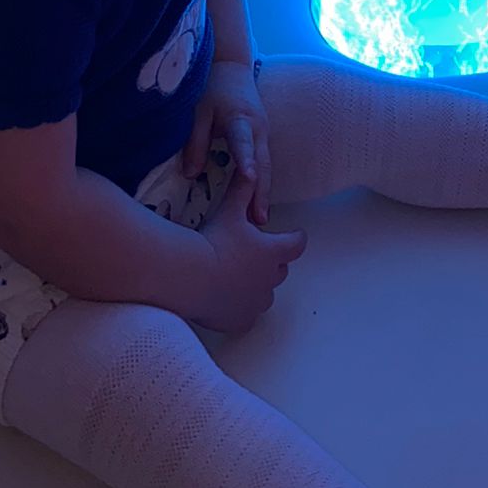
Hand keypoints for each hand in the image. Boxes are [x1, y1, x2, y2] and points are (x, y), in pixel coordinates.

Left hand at [183, 59, 272, 223]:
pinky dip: (261, 183)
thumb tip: (190, 176)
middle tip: (259, 221)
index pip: (243, 143)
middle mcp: (258, 129)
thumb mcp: (199, 110)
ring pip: (266, 167)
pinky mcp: (261, 137)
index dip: (245, 161)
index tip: (249, 179)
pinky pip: (263, 163)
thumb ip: (195, 141)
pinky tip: (256, 203)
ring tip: (260, 220)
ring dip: (263, 192)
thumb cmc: (213, 87)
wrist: (232, 67)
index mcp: (241, 119)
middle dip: (261, 193)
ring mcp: (264, 133)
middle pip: (262, 164)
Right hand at [195, 168, 307, 336]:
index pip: (296, 244)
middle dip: (272, 261)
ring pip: (265, 294)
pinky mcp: (241, 321)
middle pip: (281, 269)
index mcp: (272, 252)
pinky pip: (247, 315)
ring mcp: (256, 303)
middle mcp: (269, 279)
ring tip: (238, 276)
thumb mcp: (230, 210)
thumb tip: (251, 166)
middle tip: (254, 253)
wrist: (191, 277)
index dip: (296, 238)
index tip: (295, 235)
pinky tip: (228, 300)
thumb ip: (242, 188)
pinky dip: (241, 307)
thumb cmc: (215, 241)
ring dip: (258, 285)